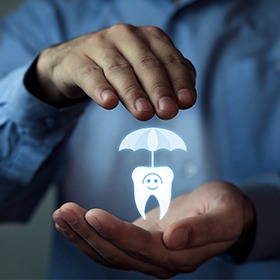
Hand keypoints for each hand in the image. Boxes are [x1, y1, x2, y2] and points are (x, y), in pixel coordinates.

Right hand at [33, 24, 195, 119]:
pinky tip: (108, 102)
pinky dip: (100, 89)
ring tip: (143, 113)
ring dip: (133, 93)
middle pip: (146, 64)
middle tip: (167, 111)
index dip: (180, 82)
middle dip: (159, 89)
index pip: (170, 60)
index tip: (186, 102)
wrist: (76, 61)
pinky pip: (90, 75)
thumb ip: (168, 79)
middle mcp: (126, 36)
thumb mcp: (146, 70)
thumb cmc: (119, 67)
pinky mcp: (78, 60)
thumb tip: (186, 98)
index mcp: (149, 38)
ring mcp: (100, 45)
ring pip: (120, 70)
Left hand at [53, 181, 254, 277]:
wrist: (222, 213)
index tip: (92, 214)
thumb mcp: (222, 214)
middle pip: (116, 253)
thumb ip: (201, 230)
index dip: (115, 233)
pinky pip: (109, 243)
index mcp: (178, 257)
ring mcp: (146, 254)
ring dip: (81, 234)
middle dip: (87, 233)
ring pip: (107, 252)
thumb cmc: (224, 209)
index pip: (140, 248)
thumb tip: (173, 239)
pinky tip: (73, 221)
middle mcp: (158, 262)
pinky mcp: (139, 242)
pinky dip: (88, 234)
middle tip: (65, 210)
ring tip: (61, 214)